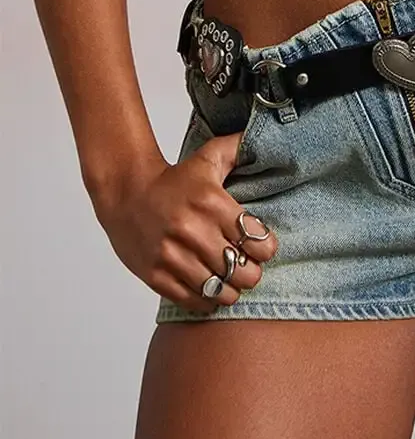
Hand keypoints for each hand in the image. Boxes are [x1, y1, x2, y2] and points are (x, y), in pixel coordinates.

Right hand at [91, 132, 277, 313]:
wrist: (125, 191)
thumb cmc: (172, 180)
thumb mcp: (206, 157)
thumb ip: (237, 148)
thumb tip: (261, 137)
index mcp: (212, 203)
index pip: (258, 241)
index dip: (266, 248)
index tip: (261, 246)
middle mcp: (194, 232)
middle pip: (244, 272)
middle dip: (251, 272)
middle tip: (246, 265)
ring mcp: (174, 257)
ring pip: (221, 292)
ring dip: (230, 289)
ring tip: (228, 279)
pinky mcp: (157, 276)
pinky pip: (194, 301)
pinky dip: (206, 299)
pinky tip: (208, 286)